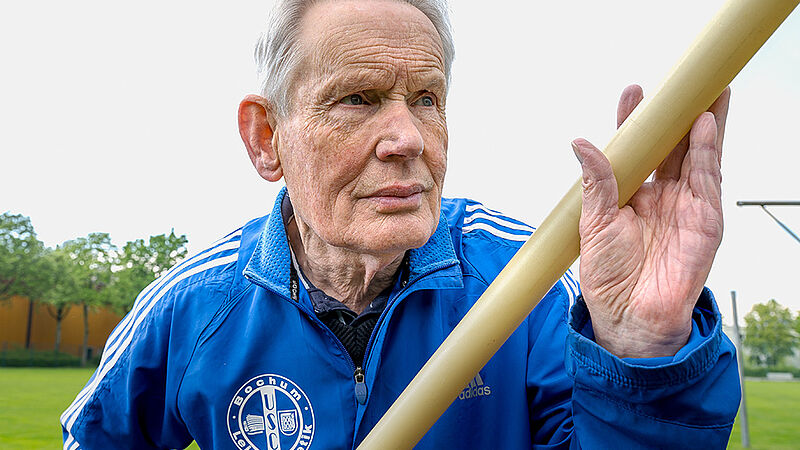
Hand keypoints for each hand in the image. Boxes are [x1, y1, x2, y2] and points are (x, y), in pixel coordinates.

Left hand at [573, 85, 730, 357]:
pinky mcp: (705, 217)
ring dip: (703, 122)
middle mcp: (660, 194)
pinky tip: (704, 124)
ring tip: (706, 90)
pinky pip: (709, 177)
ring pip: (698, 154)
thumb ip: (596, 180)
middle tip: (683, 82)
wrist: (630, 315)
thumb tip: (581, 142)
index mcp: (630, 194)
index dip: (635, 121)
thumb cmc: (609, 275)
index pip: (636, 149)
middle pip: (673, 146)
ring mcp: (685, 204)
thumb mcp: (594, 221)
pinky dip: (708, 149)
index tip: (633, 92)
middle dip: (678, 114)